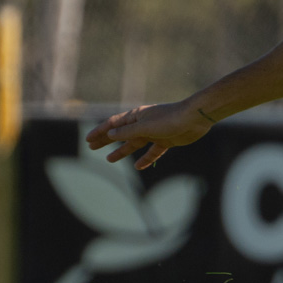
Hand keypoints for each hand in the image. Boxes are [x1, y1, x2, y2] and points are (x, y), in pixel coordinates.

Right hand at [85, 99, 213, 169]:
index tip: (88, 139)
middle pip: (121, 134)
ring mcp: (155, 132)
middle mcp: (144, 123)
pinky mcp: (166, 141)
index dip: (100, 131)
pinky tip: (139, 166)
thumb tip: (110, 135)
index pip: (113, 124)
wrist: (194, 119)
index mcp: (137, 116)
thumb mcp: (145, 127)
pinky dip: (146, 159)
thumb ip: (127, 132)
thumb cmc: (169, 119)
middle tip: (92, 148)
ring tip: (109, 159)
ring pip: (135, 144)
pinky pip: (152, 152)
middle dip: (106, 140)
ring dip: (122, 151)